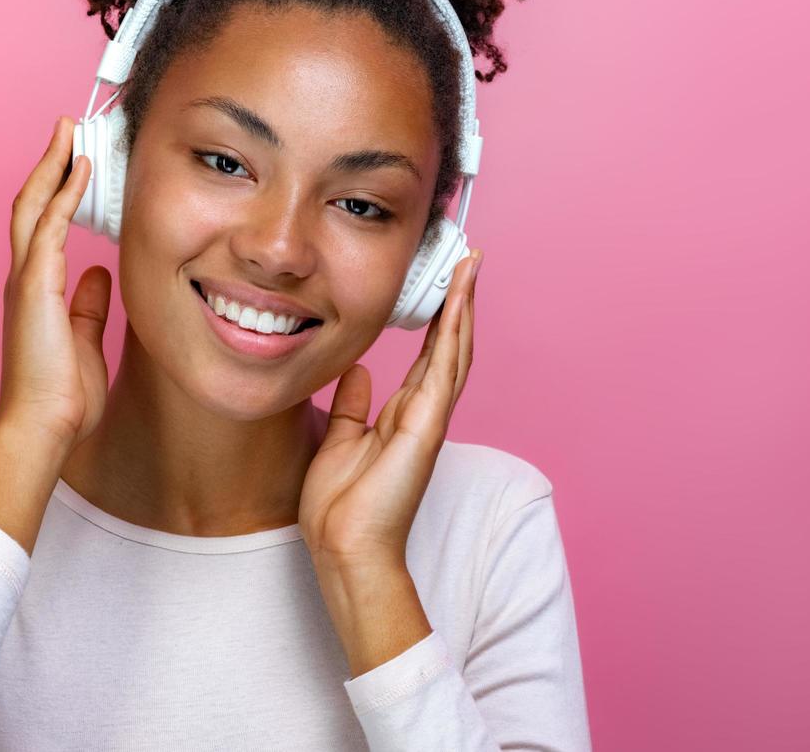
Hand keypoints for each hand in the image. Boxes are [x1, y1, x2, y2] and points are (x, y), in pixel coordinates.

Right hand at [0, 116, 113, 453]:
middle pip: (30, 204)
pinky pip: (47, 226)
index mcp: (35, 292)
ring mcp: (25, 280)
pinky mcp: (34, 286)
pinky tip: (80, 169)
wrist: (42, 428)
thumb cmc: (60, 397)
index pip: (42, 227)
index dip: (56, 191)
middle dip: (48, 164)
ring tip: (69, 131)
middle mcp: (23, 279)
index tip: (74, 163)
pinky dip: (63, 193)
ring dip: (52, 165)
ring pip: (33, 205)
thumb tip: (99, 275)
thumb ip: (88, 305)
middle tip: (65, 129)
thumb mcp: (83, 340)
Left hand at [298, 248, 483, 567]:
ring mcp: (429, 419)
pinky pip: (444, 370)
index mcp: (402, 415)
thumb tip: (356, 370)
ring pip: (454, 350)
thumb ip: (351, 405)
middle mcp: (422, 413)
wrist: (346, 548)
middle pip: (448, 346)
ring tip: (470, 266)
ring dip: (463, 307)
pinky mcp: (426, 427)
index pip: (427, 356)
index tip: (442, 283)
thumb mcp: (338, 440)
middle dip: (458, 302)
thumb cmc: (341, 507)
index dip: (437, 319)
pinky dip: (453, 333)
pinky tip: (458, 302)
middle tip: (467, 260)